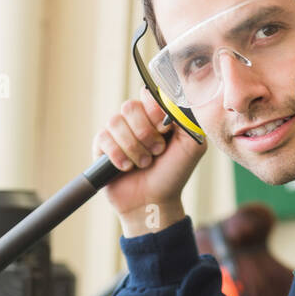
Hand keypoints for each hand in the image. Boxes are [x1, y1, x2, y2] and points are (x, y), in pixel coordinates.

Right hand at [93, 86, 205, 234]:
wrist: (154, 201)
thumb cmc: (173, 174)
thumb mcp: (192, 145)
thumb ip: (188, 118)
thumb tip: (172, 98)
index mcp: (156, 114)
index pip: (148, 94)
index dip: (155, 112)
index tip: (165, 131)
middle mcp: (135, 120)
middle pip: (130, 107)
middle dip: (145, 134)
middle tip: (156, 152)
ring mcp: (117, 132)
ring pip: (116, 122)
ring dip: (133, 148)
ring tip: (143, 164)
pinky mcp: (102, 146)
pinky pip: (103, 138)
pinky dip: (118, 155)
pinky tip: (126, 168)